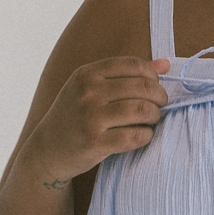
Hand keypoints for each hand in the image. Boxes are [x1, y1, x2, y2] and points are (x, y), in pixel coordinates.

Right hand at [23, 56, 170, 186]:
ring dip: (154, 117)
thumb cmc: (75, 116)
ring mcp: (90, 117)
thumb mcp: (91, 88)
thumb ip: (127, 74)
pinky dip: (146, 136)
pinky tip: (142, 135)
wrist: (48, 149)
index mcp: (87, 74)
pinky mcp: (95, 142)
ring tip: (150, 121)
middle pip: (143, 87)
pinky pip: (136, 136)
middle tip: (158, 107)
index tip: (154, 87)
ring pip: (143, 110)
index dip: (152, 76)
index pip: (133, 65)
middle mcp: (88, 92)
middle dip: (159, 98)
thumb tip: (166, 64)